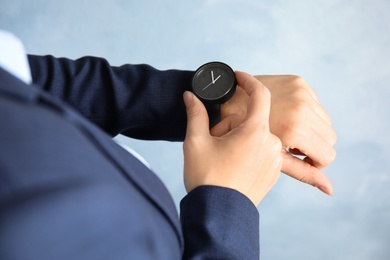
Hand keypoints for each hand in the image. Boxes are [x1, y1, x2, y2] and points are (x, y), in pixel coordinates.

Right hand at [183, 71, 281, 205]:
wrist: (219, 215)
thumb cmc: (207, 178)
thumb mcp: (196, 142)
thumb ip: (195, 113)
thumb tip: (190, 95)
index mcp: (255, 132)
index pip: (260, 95)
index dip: (248, 81)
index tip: (237, 77)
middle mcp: (271, 144)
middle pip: (252, 120)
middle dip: (232, 124)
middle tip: (213, 140)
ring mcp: (274, 160)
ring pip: (257, 136)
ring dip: (240, 138)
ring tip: (222, 157)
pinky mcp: (274, 172)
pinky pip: (263, 151)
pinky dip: (248, 151)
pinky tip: (232, 165)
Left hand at [213, 75, 335, 194]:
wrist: (223, 100)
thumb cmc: (240, 136)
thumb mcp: (271, 157)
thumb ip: (302, 172)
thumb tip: (330, 190)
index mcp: (295, 128)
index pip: (327, 155)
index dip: (314, 161)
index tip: (296, 157)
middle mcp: (302, 107)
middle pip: (329, 139)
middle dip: (312, 146)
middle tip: (288, 145)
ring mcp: (301, 92)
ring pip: (325, 122)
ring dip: (310, 129)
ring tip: (285, 130)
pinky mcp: (298, 81)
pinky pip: (316, 105)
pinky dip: (306, 113)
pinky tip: (284, 115)